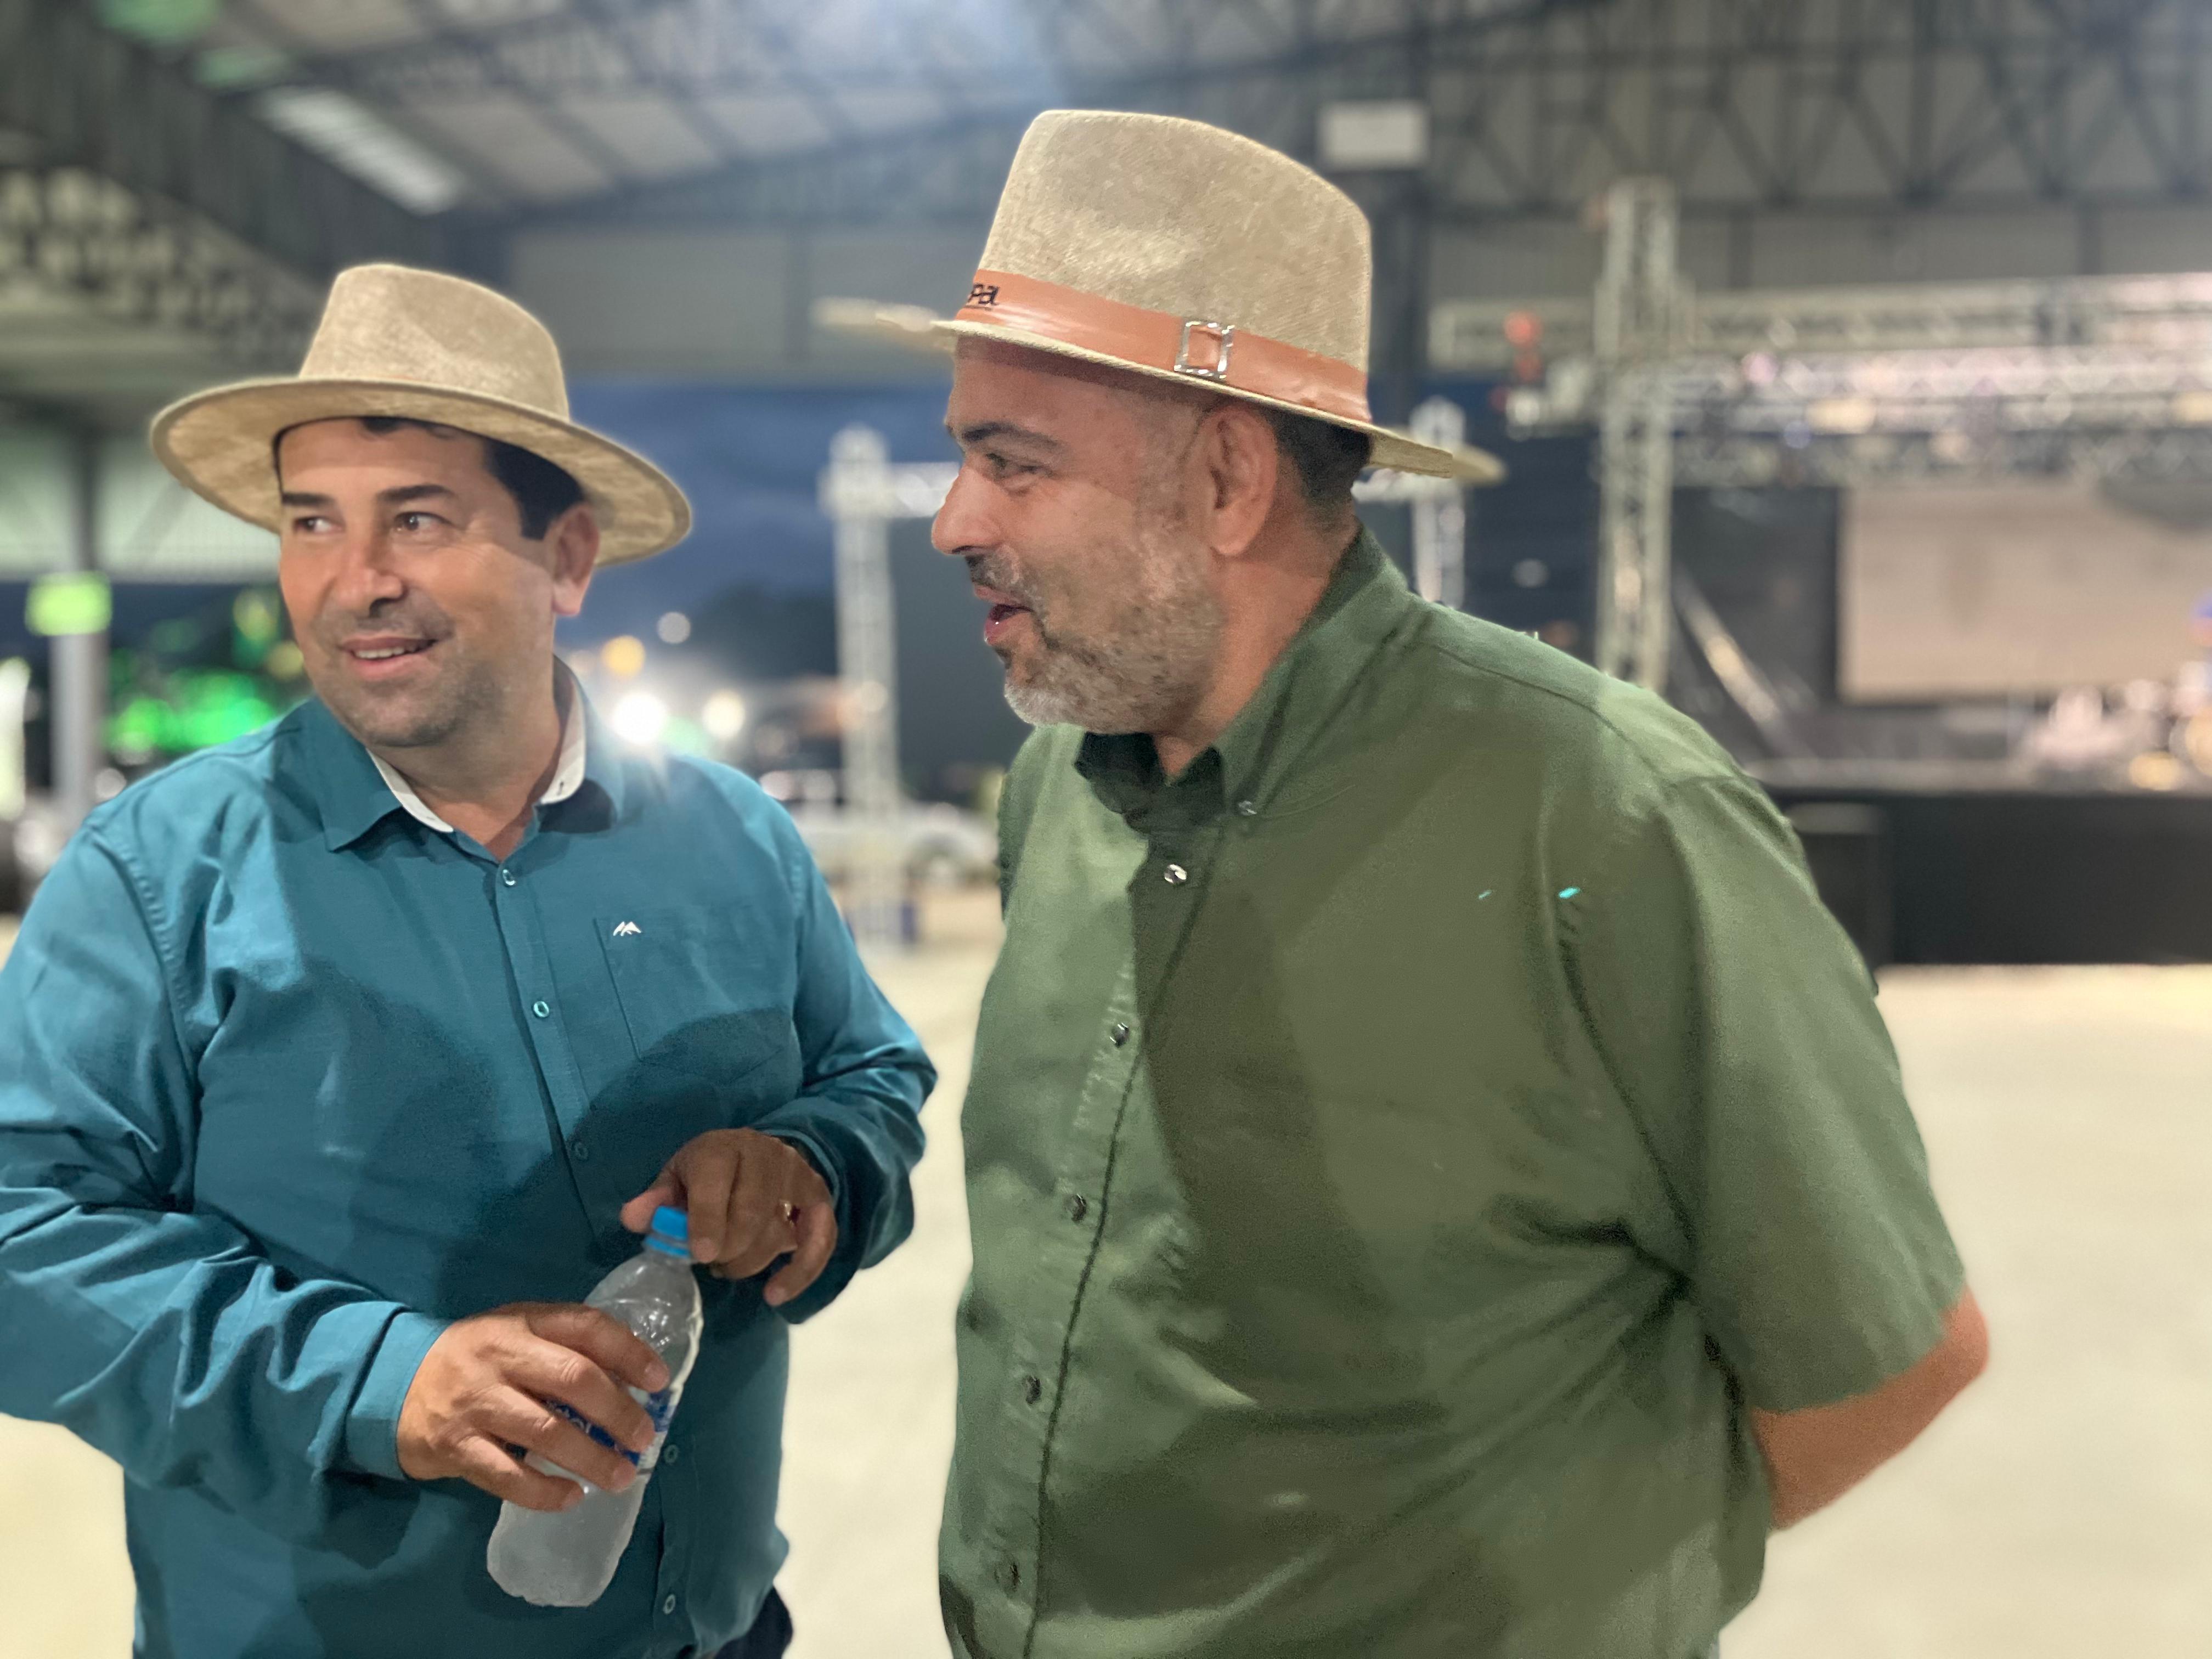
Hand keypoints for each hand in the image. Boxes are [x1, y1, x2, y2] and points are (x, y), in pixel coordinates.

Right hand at [396, 1303, 669, 1510]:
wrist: (395, 1385)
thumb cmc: (476, 1359)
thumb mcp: (517, 1333)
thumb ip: (566, 1345)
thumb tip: (632, 1378)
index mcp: (522, 1322)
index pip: (586, 1326)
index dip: (629, 1351)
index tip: (660, 1380)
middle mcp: (499, 1357)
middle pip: (572, 1378)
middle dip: (618, 1411)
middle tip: (645, 1437)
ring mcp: (475, 1403)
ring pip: (545, 1432)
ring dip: (590, 1458)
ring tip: (621, 1476)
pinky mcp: (455, 1447)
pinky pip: (506, 1476)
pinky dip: (543, 1492)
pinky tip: (571, 1498)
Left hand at [621, 1128, 835, 1307]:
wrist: (758, 1155)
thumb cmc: (708, 1174)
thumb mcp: (677, 1179)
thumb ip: (656, 1201)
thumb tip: (633, 1219)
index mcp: (722, 1148)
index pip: (716, 1178)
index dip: (707, 1218)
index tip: (700, 1255)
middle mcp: (766, 1156)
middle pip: (752, 1209)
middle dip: (728, 1248)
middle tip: (710, 1263)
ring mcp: (798, 1176)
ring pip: (779, 1231)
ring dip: (749, 1263)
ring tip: (726, 1266)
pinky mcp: (819, 1200)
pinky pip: (820, 1240)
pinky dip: (800, 1272)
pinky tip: (774, 1294)